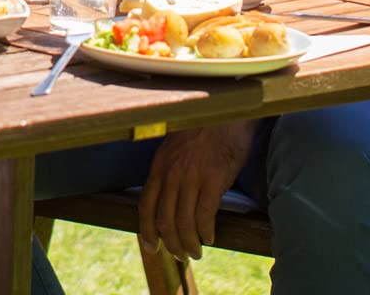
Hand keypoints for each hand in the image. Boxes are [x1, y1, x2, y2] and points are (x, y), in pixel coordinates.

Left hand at [138, 121, 257, 261]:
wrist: (224, 113)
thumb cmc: (202, 131)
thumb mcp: (175, 148)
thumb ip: (170, 171)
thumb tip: (169, 198)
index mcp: (159, 165)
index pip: (145, 205)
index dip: (146, 230)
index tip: (151, 247)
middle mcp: (171, 173)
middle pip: (164, 220)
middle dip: (171, 243)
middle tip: (181, 256)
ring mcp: (191, 177)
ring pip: (183, 222)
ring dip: (189, 243)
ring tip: (196, 252)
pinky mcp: (212, 180)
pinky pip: (205, 215)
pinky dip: (205, 232)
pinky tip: (210, 237)